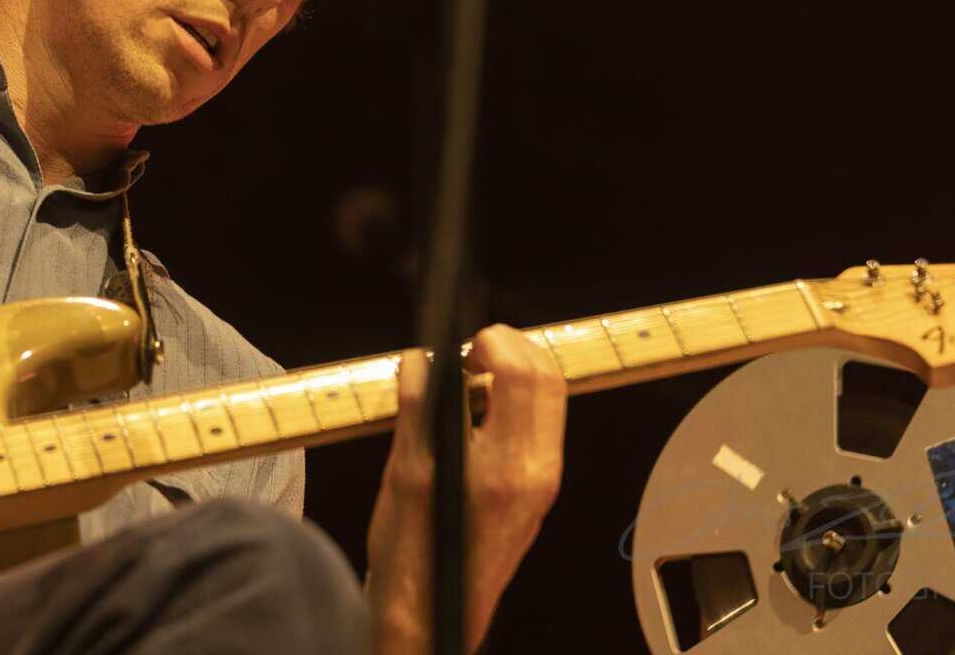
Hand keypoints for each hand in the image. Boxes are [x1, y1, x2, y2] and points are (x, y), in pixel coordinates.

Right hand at [366, 325, 566, 653]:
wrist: (432, 610)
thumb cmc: (416, 556)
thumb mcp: (405, 472)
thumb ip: (418, 409)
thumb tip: (421, 362)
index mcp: (506, 465)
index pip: (524, 375)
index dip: (493, 343)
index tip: (462, 345)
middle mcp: (536, 472)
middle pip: (549, 378)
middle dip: (511, 349)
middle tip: (470, 352)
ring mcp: (541, 481)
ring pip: (549, 399)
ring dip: (514, 373)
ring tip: (468, 381)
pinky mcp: (535, 488)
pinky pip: (538, 425)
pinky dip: (513, 402)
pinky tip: (475, 413)